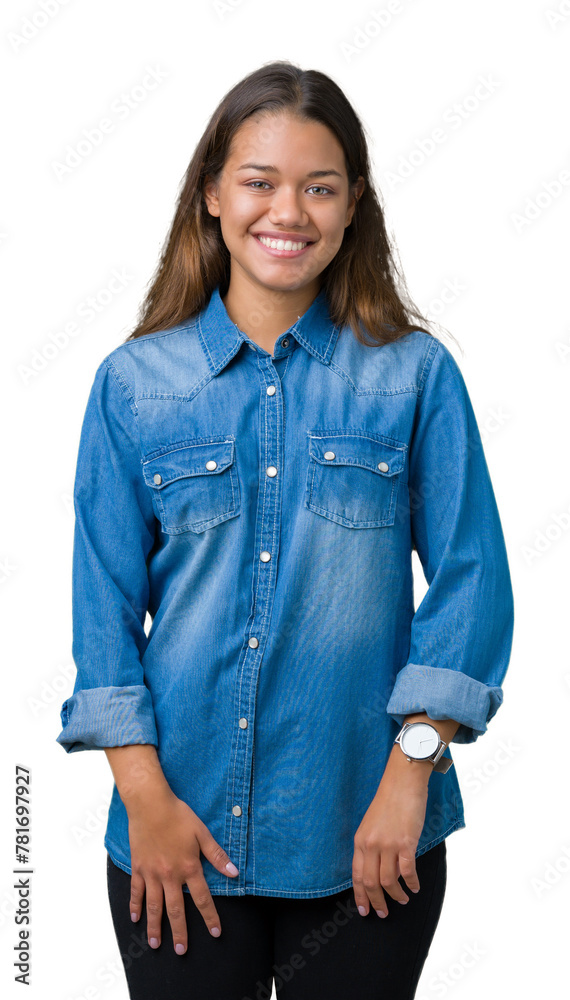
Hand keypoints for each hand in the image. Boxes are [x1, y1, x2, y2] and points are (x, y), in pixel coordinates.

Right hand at [127, 785, 238, 952]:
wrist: (150, 804)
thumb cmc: (178, 815)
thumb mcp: (202, 833)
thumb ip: (217, 855)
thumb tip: (233, 873)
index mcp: (188, 867)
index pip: (202, 898)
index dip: (210, 917)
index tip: (216, 933)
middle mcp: (170, 875)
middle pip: (176, 909)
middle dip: (180, 932)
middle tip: (181, 951)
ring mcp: (151, 873)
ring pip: (154, 906)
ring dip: (155, 926)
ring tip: (155, 944)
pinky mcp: (138, 867)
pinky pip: (136, 891)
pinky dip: (135, 905)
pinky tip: (134, 918)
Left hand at [352, 748, 429, 918]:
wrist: (403, 782)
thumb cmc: (389, 800)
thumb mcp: (371, 823)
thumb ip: (371, 844)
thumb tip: (376, 867)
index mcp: (360, 840)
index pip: (356, 875)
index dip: (360, 896)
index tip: (364, 910)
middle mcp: (371, 845)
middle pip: (370, 883)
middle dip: (377, 902)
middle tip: (383, 914)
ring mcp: (388, 845)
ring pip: (388, 881)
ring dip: (396, 895)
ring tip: (403, 899)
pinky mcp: (405, 843)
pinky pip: (407, 871)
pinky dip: (412, 883)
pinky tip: (415, 887)